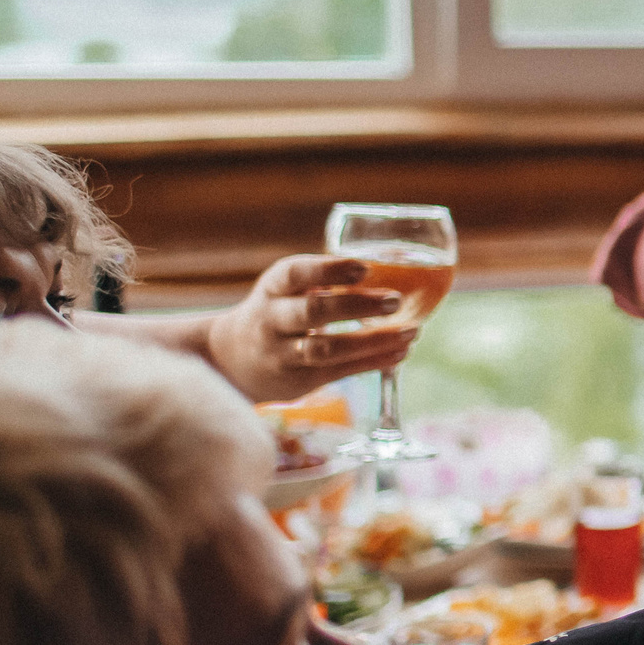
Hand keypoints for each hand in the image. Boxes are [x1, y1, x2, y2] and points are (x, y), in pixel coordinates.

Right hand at [205, 255, 419, 400]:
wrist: (232, 358)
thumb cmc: (277, 312)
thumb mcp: (285, 290)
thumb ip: (323, 280)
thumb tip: (393, 263)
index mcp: (272, 288)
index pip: (295, 274)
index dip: (329, 270)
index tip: (364, 267)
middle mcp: (272, 320)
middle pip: (313, 312)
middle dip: (357, 306)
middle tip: (395, 301)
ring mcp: (283, 353)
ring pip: (328, 349)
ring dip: (374, 341)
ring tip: (411, 331)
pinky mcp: (298, 380)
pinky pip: (339, 372)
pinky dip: (373, 362)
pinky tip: (400, 352)